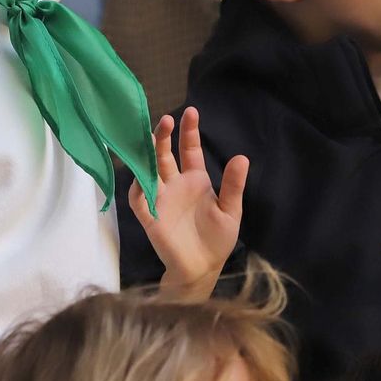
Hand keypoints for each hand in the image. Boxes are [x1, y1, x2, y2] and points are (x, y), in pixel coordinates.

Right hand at [129, 107, 247, 299]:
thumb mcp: (230, 210)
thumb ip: (232, 185)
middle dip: (165, 137)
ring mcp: (160, 198)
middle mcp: (175, 185)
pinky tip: (143, 176)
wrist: (201, 268)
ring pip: (149, 170)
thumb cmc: (217, 239)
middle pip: (165, 155)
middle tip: (166, 119)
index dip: (189, 132)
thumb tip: (242, 157)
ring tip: (152, 139)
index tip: (190, 112)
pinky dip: (139, 187)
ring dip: (148, 155)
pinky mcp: (149, 215)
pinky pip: (139, 198)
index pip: (189, 150)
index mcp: (195, 181)